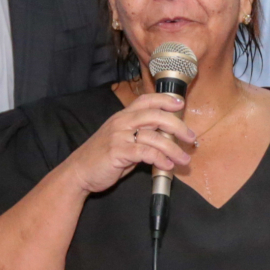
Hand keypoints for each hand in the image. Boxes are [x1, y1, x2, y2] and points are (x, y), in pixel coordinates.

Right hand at [67, 91, 195, 193]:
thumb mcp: (122, 140)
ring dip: (173, 148)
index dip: (165, 99)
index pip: (146, 100)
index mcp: (123, 116)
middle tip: (190, 137)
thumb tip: (166, 137)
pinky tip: (167, 165)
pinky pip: (146, 152)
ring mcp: (119, 136)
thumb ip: (141, 135)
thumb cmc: (103, 157)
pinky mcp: (118, 152)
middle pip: (155, 115)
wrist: (79, 171)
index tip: (180, 103)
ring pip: (154, 136)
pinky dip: (160, 159)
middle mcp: (122, 122)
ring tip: (184, 159)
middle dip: (177, 125)